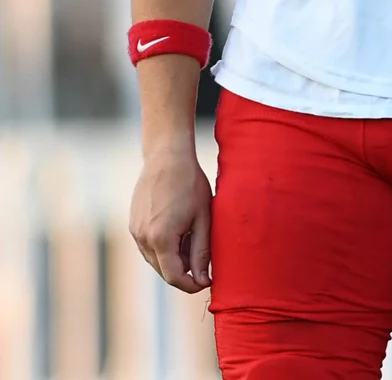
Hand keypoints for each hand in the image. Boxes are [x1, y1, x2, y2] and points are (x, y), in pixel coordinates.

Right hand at [129, 143, 213, 291]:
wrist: (167, 158)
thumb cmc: (191, 185)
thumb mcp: (203, 219)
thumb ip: (202, 251)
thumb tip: (202, 278)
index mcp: (161, 239)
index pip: (174, 277)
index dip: (192, 285)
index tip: (208, 282)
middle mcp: (142, 239)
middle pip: (163, 270)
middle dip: (184, 273)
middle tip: (205, 266)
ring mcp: (134, 231)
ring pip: (155, 259)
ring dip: (173, 261)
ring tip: (194, 243)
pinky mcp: (133, 224)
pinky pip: (148, 246)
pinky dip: (164, 248)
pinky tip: (180, 234)